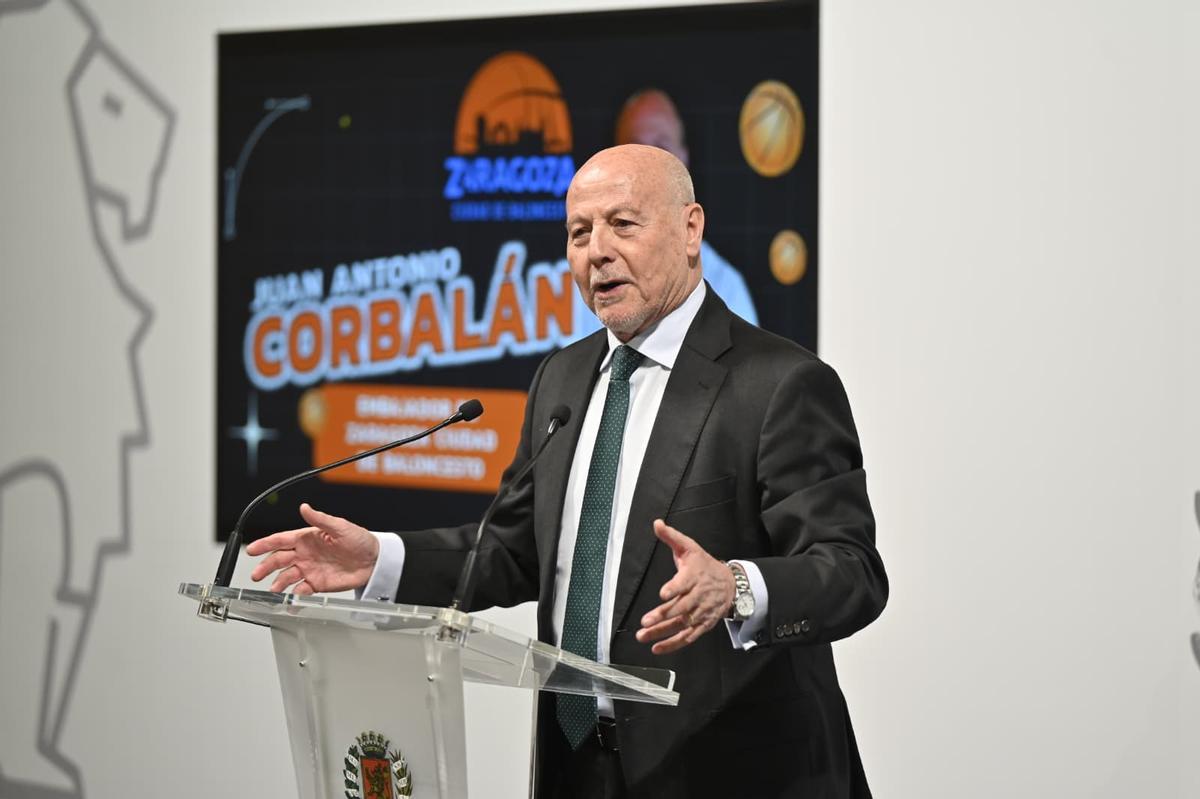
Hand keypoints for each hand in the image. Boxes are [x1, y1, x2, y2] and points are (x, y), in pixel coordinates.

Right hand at [246, 503, 379, 594]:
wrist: (374, 560)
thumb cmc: (359, 540)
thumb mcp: (340, 526)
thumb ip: (320, 519)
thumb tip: (304, 507)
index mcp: (306, 538)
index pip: (280, 540)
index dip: (265, 544)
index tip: (251, 550)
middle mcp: (304, 554)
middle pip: (278, 560)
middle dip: (265, 567)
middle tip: (256, 575)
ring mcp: (309, 570)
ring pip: (286, 577)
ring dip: (277, 583)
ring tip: (273, 589)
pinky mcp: (316, 584)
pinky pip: (300, 591)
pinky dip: (294, 596)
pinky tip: (290, 600)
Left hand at [636, 519, 734, 654]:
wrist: (730, 585)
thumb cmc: (704, 566)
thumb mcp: (690, 548)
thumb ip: (672, 537)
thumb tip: (656, 523)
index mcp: (694, 576)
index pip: (684, 583)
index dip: (674, 588)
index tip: (663, 593)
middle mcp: (698, 596)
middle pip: (681, 607)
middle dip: (663, 615)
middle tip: (645, 622)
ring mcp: (701, 612)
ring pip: (682, 624)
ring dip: (662, 632)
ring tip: (643, 636)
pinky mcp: (702, 625)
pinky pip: (688, 637)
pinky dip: (673, 644)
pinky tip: (657, 648)